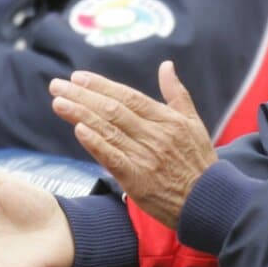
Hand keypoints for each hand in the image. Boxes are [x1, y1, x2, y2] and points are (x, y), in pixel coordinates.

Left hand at [49, 61, 215, 228]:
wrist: (210, 201)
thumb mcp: (193, 123)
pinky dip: (96, 143)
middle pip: (113, 110)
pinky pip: (113, 158)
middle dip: (82, 95)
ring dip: (80, 114)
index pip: (128, 96)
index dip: (101, 85)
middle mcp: (155, 135)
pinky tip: (78, 130)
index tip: (78, 76)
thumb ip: (177, 94)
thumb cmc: (200, 162)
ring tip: (59, 102)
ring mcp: (146, 157)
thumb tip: (166, 65)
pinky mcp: (138, 180)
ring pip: (108, 130)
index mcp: (167, 119)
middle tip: (57, 85)